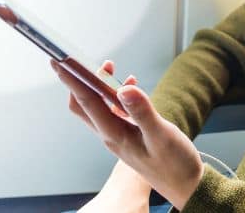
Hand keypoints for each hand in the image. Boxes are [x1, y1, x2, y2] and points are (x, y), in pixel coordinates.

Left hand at [52, 58, 203, 209]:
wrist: (185, 184)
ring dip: (100, 86)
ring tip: (110, 68)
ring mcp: (119, 135)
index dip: (71, 80)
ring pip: (99, 106)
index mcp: (115, 135)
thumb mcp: (162, 135)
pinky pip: (114, 111)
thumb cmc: (174, 164)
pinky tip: (130, 86)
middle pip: (84, 104)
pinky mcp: (128, 134)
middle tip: (82, 60)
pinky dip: (117, 95)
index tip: (59, 62)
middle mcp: (111, 135)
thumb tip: (124, 88)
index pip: (87, 102)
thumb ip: (142, 112)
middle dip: (80, 80)